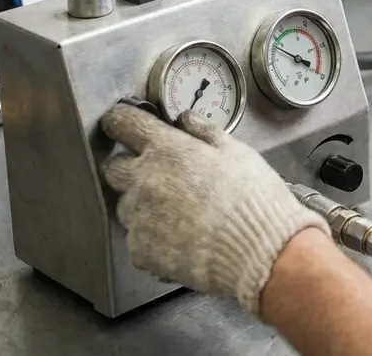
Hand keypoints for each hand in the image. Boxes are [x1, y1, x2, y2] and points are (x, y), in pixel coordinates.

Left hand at [100, 104, 329, 314]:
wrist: (258, 251)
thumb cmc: (253, 199)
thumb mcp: (238, 152)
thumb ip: (204, 132)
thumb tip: (185, 120)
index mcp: (167, 150)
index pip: (123, 123)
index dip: (120, 121)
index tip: (122, 125)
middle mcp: (144, 181)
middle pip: (113, 167)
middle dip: (129, 167)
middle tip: (158, 176)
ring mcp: (138, 218)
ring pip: (126, 206)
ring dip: (143, 205)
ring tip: (178, 214)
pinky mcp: (140, 251)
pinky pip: (138, 239)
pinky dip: (154, 238)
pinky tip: (182, 238)